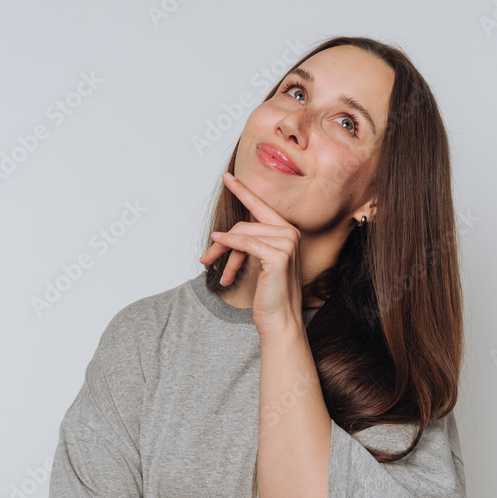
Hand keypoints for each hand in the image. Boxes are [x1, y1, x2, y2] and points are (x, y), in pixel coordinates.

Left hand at [199, 172, 303, 335]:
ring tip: (219, 273)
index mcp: (287, 233)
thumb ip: (247, 245)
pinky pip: (244, 243)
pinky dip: (227, 246)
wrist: (280, 320)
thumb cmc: (269, 296)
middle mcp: (290, 233)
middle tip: (206, 259)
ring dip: (223, 254)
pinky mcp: (278, 255)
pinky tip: (215, 249)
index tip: (226, 176)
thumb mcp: (257, 264)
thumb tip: (221, 236)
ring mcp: (286, 243)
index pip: (260, 206)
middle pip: (245, 225)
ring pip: (242, 235)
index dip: (242, 191)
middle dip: (221, 243)